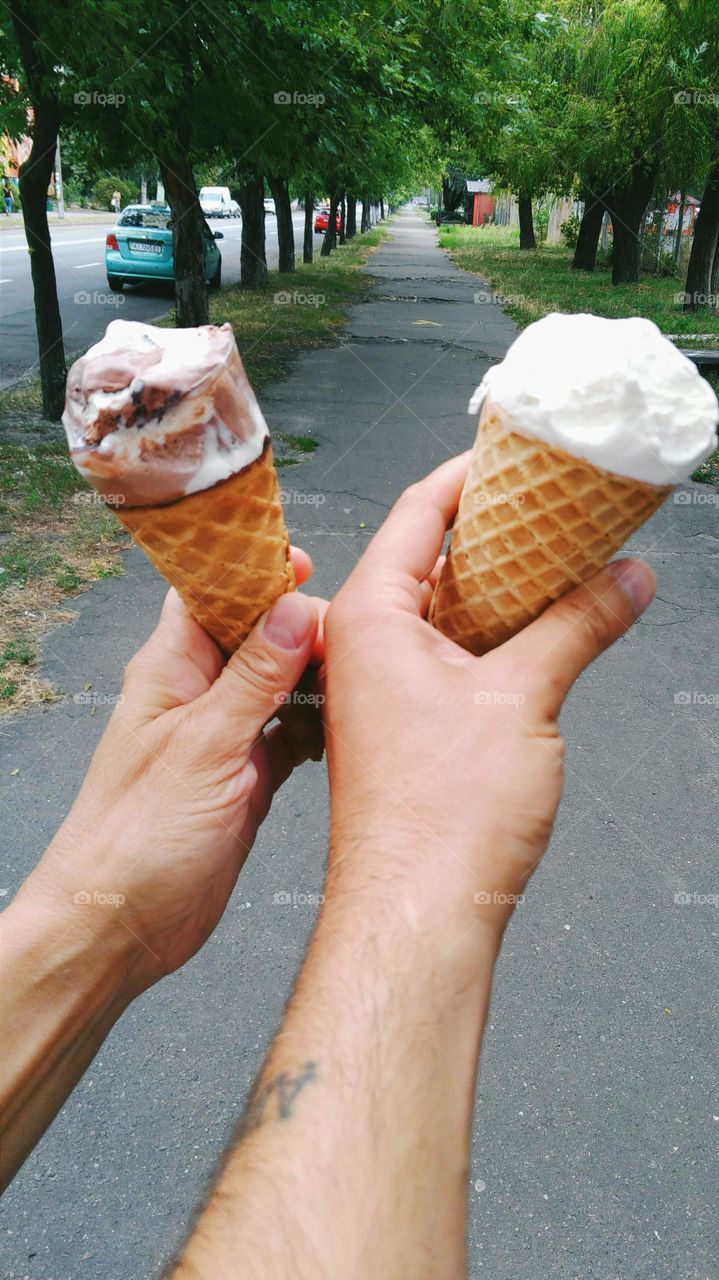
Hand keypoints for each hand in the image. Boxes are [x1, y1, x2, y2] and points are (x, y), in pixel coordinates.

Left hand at [17, 548, 325, 993]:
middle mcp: (198, 694)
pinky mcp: (248, 776)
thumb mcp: (204, 746)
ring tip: (365, 673)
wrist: (119, 926)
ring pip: (282, 682)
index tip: (306, 563)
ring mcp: (225, 735)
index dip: (255, 570)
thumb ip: (254, 678)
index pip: (212, 592)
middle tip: (357, 634)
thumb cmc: (134, 838)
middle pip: (259, 633)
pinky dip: (320, 725)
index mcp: (171, 669)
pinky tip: (350, 725)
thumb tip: (297, 610)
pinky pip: (292, 732)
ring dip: (319, 676)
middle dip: (305, 625)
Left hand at [323, 455, 655, 953]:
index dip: (470, 475)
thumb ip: (579, 625)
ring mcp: (378, 691)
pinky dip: (490, 638)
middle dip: (496, 532)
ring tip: (560, 566)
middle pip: (429, 558)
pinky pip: (445, 658)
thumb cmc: (437, 820)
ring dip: (498, 589)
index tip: (517, 455)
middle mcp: (361, 649)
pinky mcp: (400, 729)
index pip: (417, 513)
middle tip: (555, 509)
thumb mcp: (524, 697)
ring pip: (441, 613)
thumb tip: (624, 579)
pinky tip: (537, 635)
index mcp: (368, 618)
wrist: (417, 916)